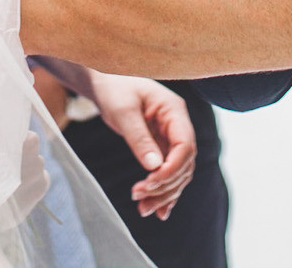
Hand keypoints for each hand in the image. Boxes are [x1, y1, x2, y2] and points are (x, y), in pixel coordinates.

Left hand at [89, 72, 196, 219]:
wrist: (106, 81)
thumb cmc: (115, 88)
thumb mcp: (123, 111)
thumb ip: (139, 138)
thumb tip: (154, 167)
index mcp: (174, 111)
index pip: (185, 146)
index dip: (171, 169)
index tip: (150, 184)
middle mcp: (177, 125)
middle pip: (184, 164)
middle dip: (165, 186)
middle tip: (140, 199)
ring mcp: (171, 136)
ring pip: (177, 172)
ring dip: (163, 193)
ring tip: (143, 209)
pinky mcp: (160, 146)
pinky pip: (167, 172)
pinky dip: (163, 191)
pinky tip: (157, 210)